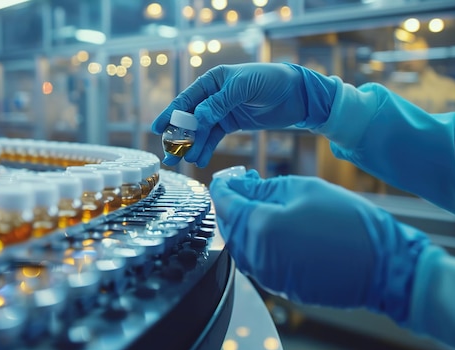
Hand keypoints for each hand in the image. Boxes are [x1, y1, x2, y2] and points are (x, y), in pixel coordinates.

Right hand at [151, 63, 336, 165]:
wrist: (297, 94)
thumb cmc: (271, 81)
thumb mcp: (244, 87)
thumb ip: (220, 103)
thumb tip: (197, 119)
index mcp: (212, 81)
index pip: (186, 99)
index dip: (170, 114)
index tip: (157, 129)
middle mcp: (213, 95)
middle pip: (189, 118)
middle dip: (178, 137)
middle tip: (169, 155)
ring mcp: (221, 111)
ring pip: (200, 131)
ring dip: (192, 147)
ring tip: (184, 163)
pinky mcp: (231, 123)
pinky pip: (214, 138)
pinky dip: (207, 149)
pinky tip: (200, 161)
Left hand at [209, 171, 428, 320]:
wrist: (383, 266)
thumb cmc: (349, 222)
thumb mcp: (303, 189)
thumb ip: (262, 187)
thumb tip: (237, 185)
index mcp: (259, 226)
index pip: (223, 202)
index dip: (223, 185)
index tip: (229, 176)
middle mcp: (256, 255)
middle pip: (227, 225)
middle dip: (232, 204)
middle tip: (247, 185)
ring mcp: (266, 275)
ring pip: (240, 244)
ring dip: (244, 223)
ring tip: (265, 204)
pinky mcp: (278, 287)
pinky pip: (256, 260)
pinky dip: (258, 242)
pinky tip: (277, 228)